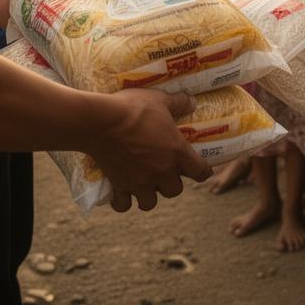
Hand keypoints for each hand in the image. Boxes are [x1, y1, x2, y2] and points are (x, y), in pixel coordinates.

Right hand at [89, 89, 212, 211]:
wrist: (101, 121)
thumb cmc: (133, 109)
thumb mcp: (159, 99)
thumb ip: (178, 102)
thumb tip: (192, 102)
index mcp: (176, 152)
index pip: (200, 172)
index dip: (203, 171)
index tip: (201, 169)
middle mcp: (161, 172)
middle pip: (175, 191)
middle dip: (172, 183)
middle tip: (166, 170)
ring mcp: (139, 182)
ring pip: (150, 203)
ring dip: (150, 195)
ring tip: (145, 183)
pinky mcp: (118, 186)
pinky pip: (124, 205)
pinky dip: (123, 201)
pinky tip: (122, 191)